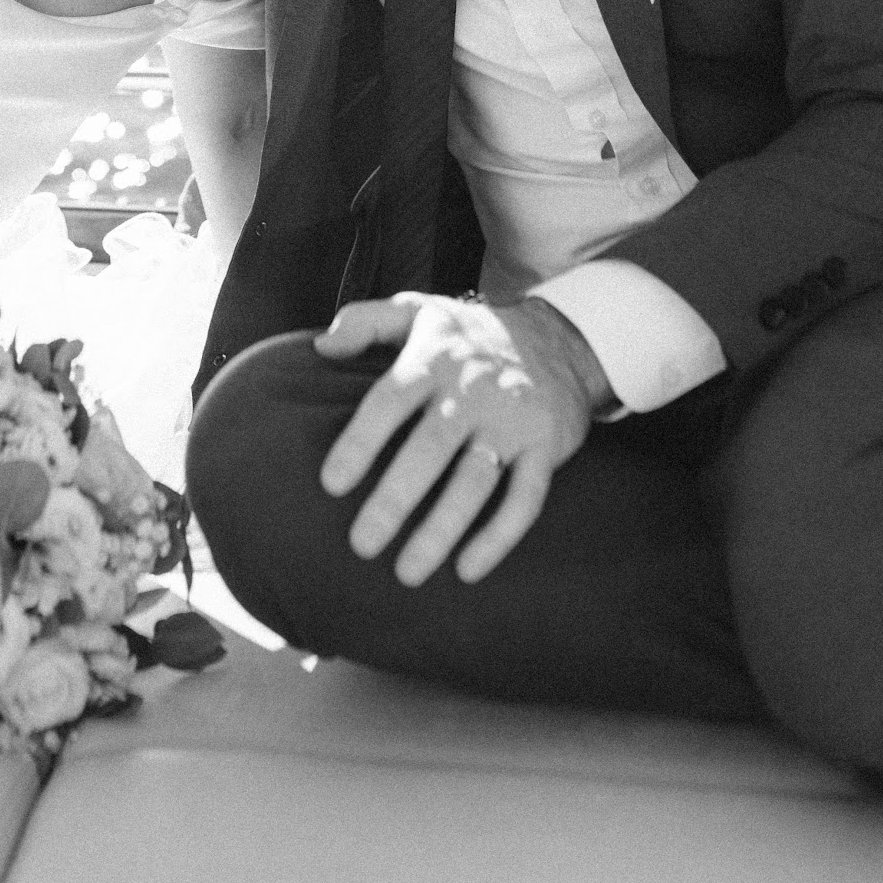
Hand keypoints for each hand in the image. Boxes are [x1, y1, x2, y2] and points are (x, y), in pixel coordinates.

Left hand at [315, 293, 610, 586]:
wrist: (561, 339)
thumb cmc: (471, 335)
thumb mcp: (418, 310)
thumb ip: (365, 321)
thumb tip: (321, 345)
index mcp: (433, 358)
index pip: (389, 401)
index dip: (360, 442)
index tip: (330, 484)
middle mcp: (471, 391)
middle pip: (429, 449)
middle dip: (395, 499)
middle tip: (362, 544)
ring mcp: (510, 421)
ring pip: (474, 481)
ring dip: (441, 529)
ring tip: (407, 571)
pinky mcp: (545, 447)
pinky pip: (525, 498)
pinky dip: (499, 535)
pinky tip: (468, 569)